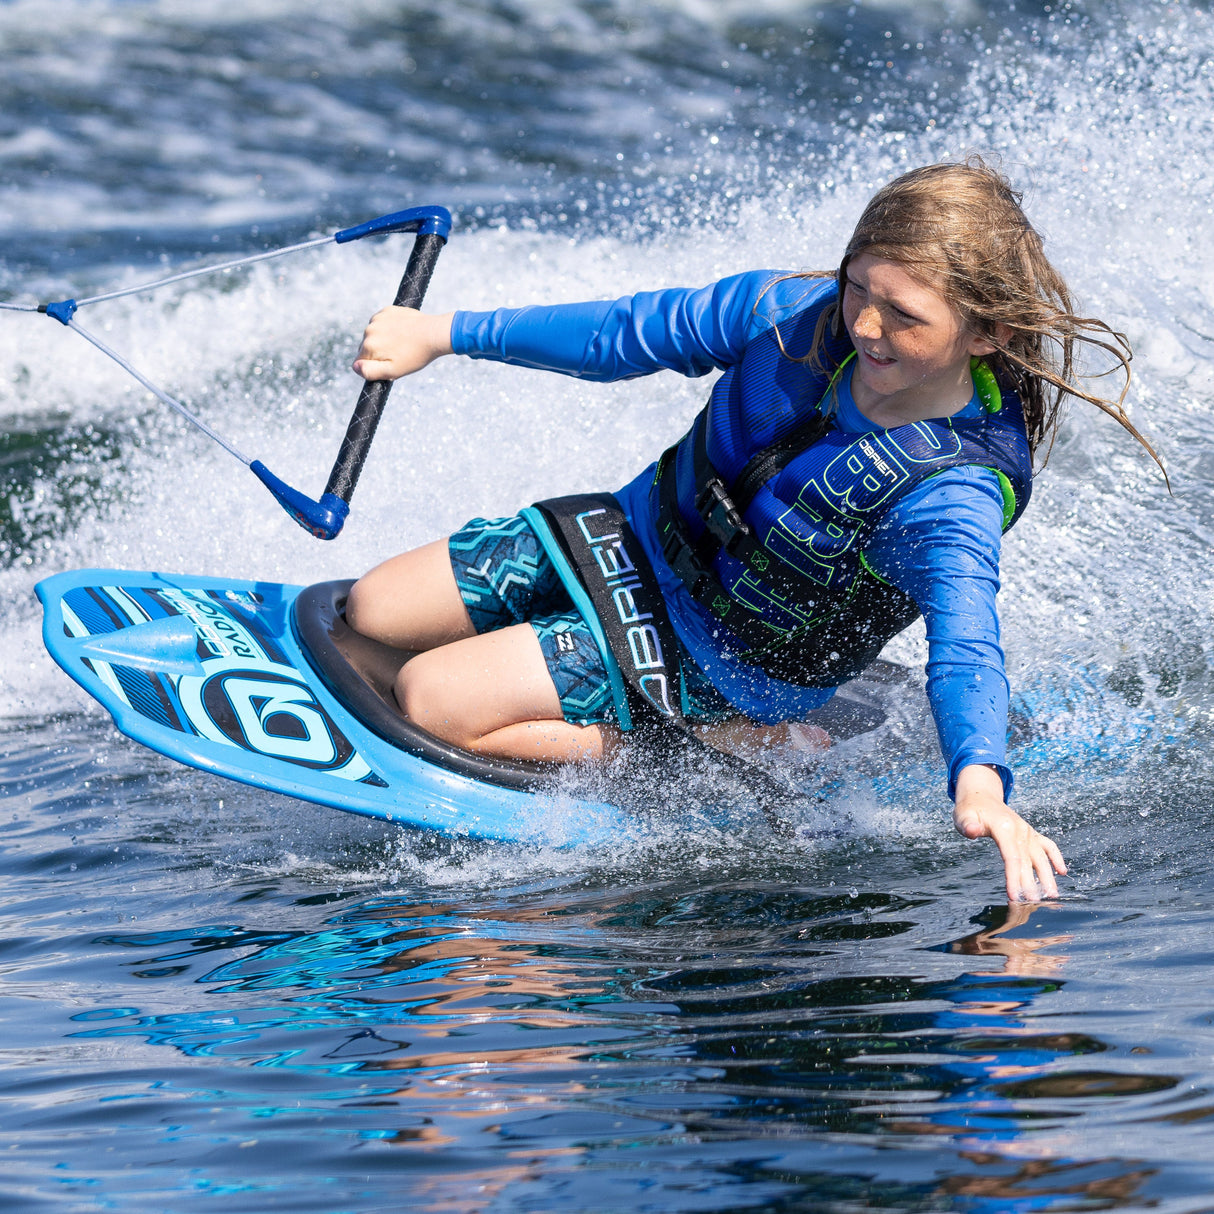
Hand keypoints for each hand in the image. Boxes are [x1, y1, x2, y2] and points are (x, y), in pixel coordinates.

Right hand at [352, 307, 453, 380]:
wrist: (434, 334)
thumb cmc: (415, 356)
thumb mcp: (393, 371)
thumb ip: (370, 372)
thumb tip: (355, 366)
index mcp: (368, 346)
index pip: (361, 362)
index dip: (374, 366)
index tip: (389, 364)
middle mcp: (369, 330)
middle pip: (367, 348)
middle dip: (379, 353)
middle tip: (398, 354)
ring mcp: (377, 319)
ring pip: (374, 335)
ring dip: (383, 340)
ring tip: (402, 343)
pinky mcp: (386, 310)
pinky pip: (381, 323)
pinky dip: (389, 328)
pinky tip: (402, 332)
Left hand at [953, 763, 1065, 902]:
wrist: (981, 796)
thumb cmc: (970, 809)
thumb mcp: (962, 816)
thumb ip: (967, 825)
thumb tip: (972, 832)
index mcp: (1004, 827)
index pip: (1011, 857)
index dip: (1013, 877)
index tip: (1014, 896)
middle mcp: (1020, 830)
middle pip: (1027, 860)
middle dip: (1031, 882)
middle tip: (1033, 902)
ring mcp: (1027, 831)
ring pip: (1041, 856)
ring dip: (1047, 875)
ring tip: (1051, 895)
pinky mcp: (1031, 833)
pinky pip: (1048, 845)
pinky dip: (1056, 857)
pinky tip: (1062, 872)